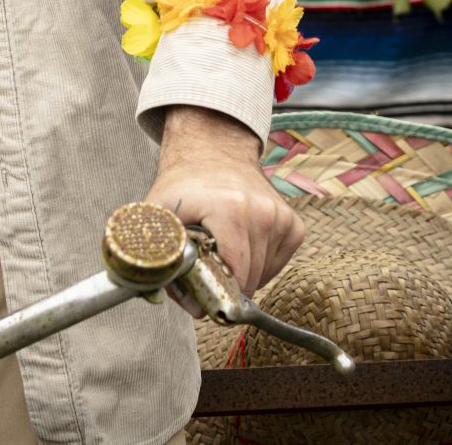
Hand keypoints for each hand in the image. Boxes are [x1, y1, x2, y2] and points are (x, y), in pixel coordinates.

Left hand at [147, 106, 302, 296]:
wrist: (215, 151)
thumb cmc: (186, 185)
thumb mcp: (160, 212)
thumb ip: (159, 257)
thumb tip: (177, 301)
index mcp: (230, 211)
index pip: (235, 275)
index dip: (215, 293)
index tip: (201, 294)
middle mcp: (261, 212)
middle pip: (249, 278)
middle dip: (227, 286)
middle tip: (207, 272)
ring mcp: (280, 216)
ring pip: (264, 274)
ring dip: (244, 275)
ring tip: (223, 254)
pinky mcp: (292, 222)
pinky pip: (279, 263)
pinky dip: (262, 266)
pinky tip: (243, 249)